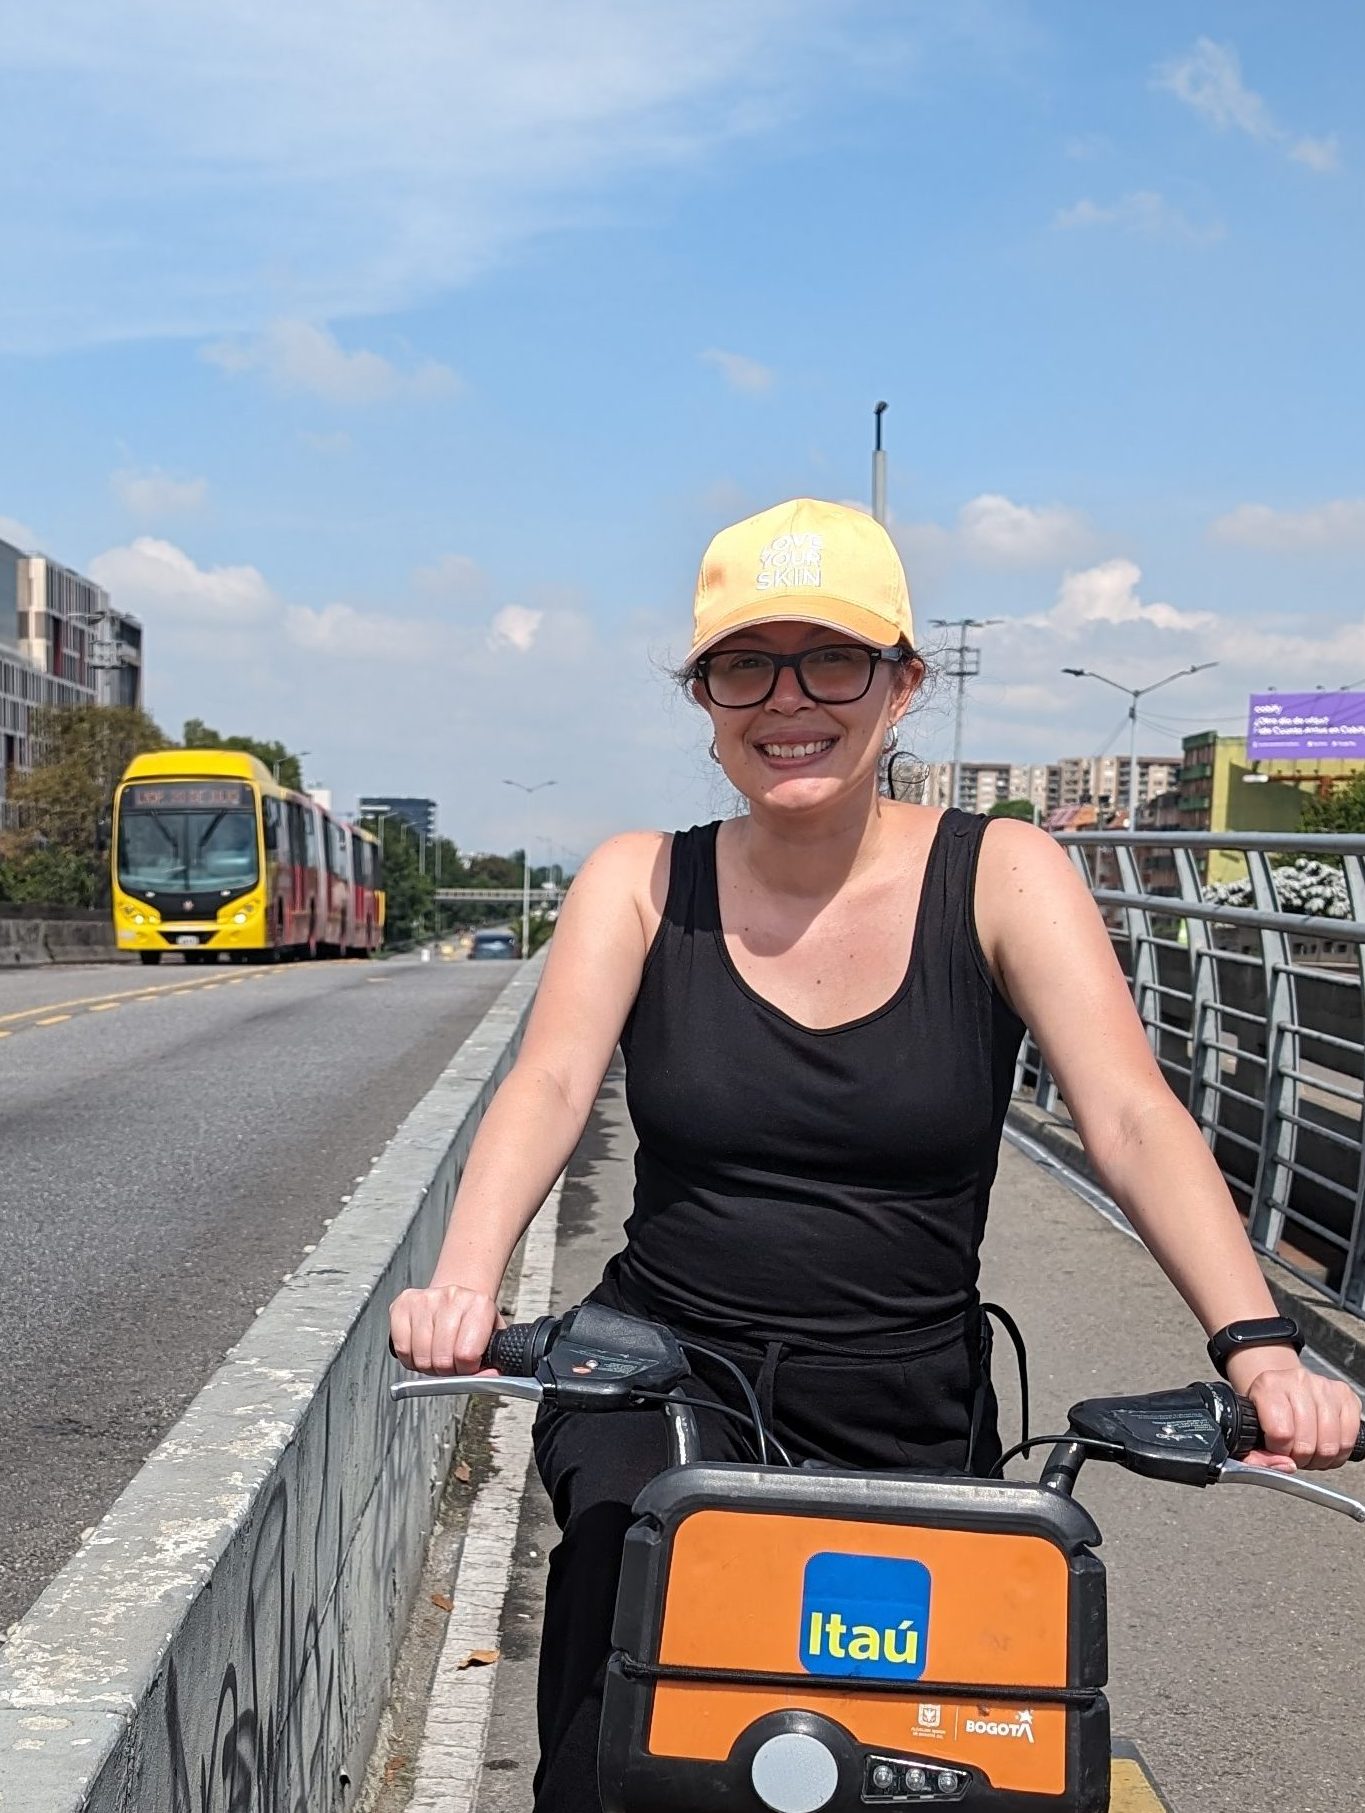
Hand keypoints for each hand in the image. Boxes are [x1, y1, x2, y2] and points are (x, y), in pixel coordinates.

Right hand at [389, 1284, 503, 1374]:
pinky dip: (410, 1359)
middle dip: (446, 1371)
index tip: (468, 1365)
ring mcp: (426, 1298)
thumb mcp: (491, 1340)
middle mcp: (453, 1296)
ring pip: (421, 1357)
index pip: (466, 1355)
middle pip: (442, 1359)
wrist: (456, 1300)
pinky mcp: (403, 1304)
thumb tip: (491, 1377)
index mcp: (480, 1304)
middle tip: (451, 1363)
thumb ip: (493, 1362)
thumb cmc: (472, 1323)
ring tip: (437, 1355)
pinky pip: (402, 1349)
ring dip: (428, 1366)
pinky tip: (420, 1350)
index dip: (466, 1370)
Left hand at [1226, 1350, 1361, 1470]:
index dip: (1280, 1452)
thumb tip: (1285, 1467)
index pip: (1281, 1433)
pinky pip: (1348, 1440)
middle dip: (1300, 1458)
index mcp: (1269, 1386)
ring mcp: (1325, 1387)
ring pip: (1330, 1444)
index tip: (1277, 1448)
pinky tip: (1325, 1446)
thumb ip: (1254, 1457)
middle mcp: (1298, 1381)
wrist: (1282, 1386)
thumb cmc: (1266, 1409)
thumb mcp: (1248, 1428)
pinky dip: (1338, 1453)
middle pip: (1307, 1443)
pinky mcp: (1345, 1395)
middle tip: (1294, 1453)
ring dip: (1320, 1458)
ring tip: (1309, 1451)